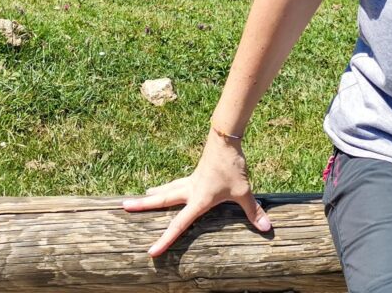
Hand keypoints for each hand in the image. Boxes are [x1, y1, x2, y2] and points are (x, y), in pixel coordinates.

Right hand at [122, 132, 272, 256]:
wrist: (225, 138)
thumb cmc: (232, 166)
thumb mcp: (244, 191)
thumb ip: (254, 211)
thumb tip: (268, 229)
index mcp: (198, 199)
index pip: (178, 224)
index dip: (164, 240)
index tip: (151, 252)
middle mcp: (189, 191)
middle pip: (161, 201)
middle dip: (142, 205)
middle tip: (123, 207)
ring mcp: (190, 181)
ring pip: (166, 191)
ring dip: (152, 196)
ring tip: (138, 199)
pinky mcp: (194, 175)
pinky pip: (174, 185)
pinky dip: (165, 188)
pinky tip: (163, 189)